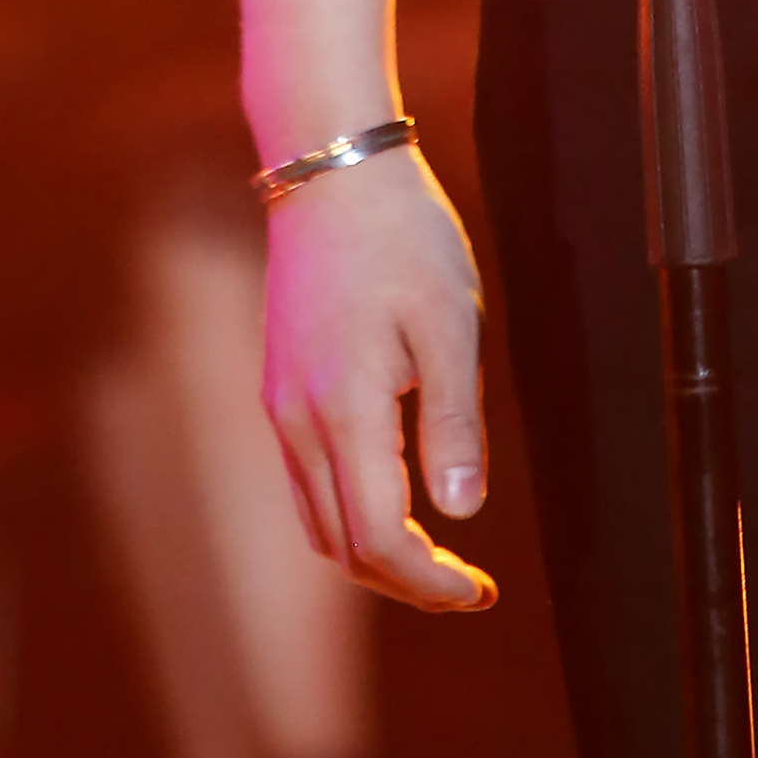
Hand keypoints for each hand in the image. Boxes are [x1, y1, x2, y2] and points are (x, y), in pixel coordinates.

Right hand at [260, 143, 494, 610]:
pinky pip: (306, 482)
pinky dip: (348, 514)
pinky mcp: (278, 386)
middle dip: (405, 582)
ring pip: (318, 522)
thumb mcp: (450, 320)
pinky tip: (393, 496)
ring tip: (435, 554)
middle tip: (467, 586)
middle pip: (342, 548)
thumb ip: (455, 422)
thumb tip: (461, 512)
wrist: (330, 166)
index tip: (479, 591)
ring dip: (373, 555)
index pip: (378, 540)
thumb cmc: (402, 234)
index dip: (429, 582)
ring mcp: (280, 405)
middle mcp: (298, 421)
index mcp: (345, 409)